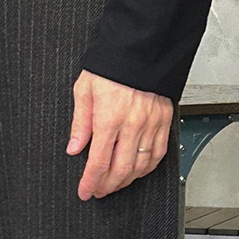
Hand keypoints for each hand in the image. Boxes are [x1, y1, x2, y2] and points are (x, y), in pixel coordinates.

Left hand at [67, 70, 172, 199]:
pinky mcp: (165, 120)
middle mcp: (133, 124)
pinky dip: (147, 168)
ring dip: (126, 181)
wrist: (141, 47)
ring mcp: (152, 124)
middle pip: (120, 171)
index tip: (85, 192)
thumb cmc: (112, 65)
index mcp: (109, 118)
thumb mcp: (85, 90)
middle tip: (98, 190)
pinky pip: (158, 154)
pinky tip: (137, 171)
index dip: (90, 182)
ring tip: (114, 183)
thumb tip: (74, 148)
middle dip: (107, 186)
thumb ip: (80, 123)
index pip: (98, 163)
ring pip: (141, 167)